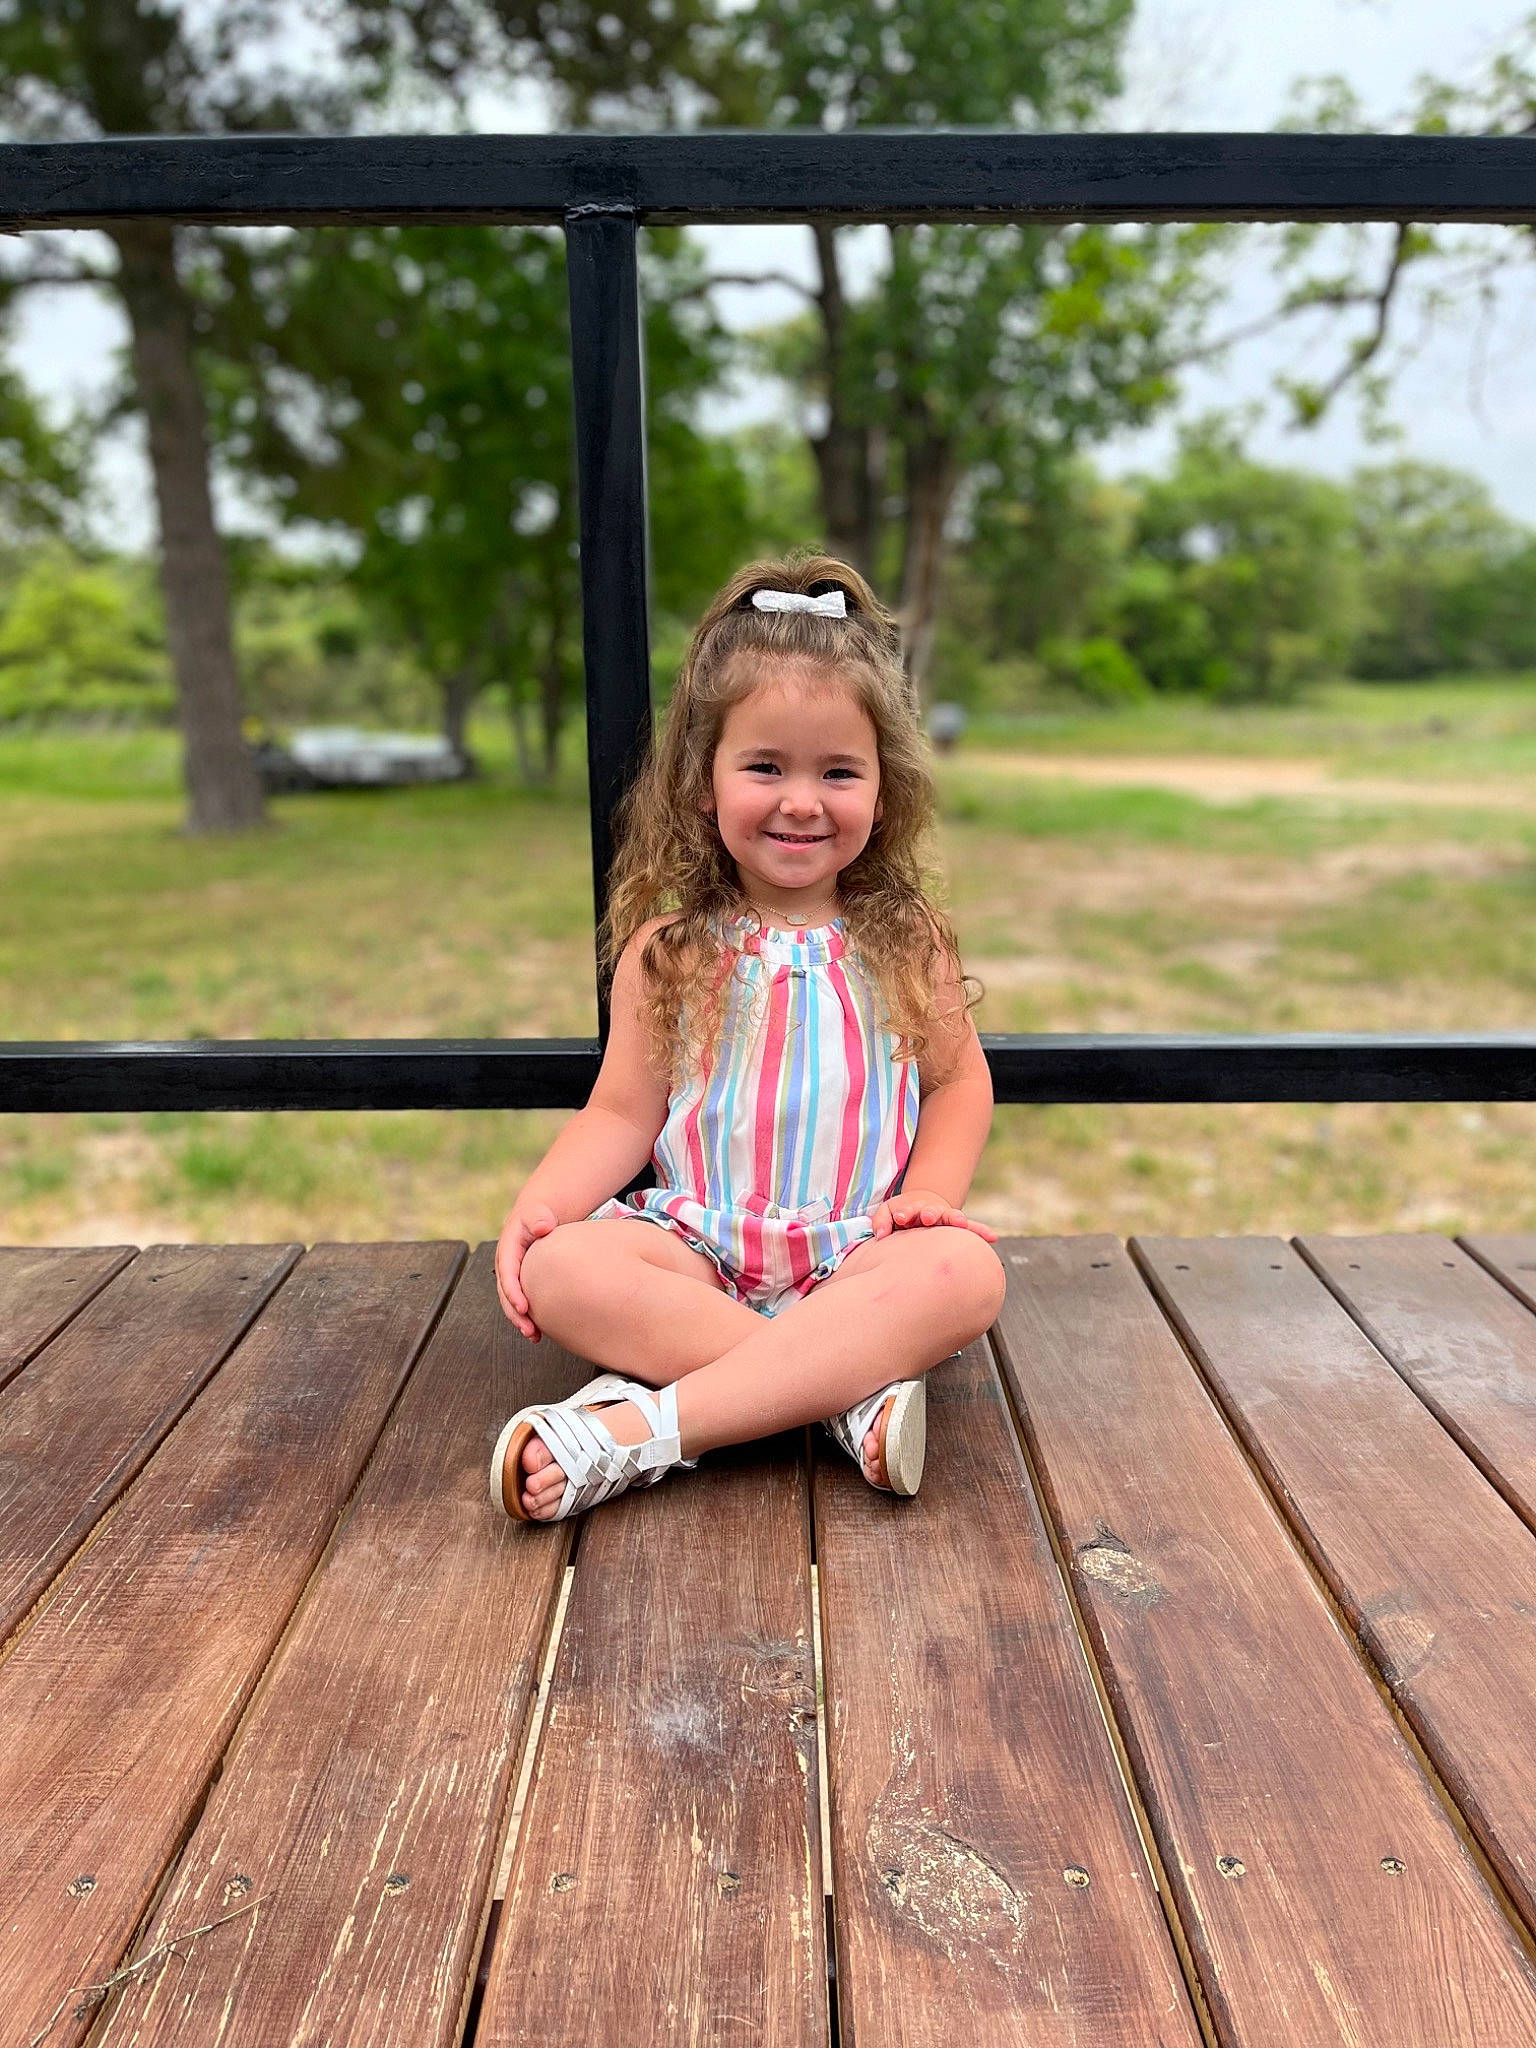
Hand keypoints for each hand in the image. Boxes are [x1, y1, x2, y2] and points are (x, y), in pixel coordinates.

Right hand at [495, 1201, 559, 1338]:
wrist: (538, 1217)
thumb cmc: (538, 1215)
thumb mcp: (537, 1213)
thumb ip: (538, 1218)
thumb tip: (542, 1227)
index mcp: (507, 1250)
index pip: (507, 1274)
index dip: (513, 1292)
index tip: (524, 1307)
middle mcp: (506, 1266)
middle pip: (506, 1295)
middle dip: (516, 1314)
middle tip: (530, 1330)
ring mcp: (513, 1276)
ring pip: (512, 1302)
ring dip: (521, 1321)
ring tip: (534, 1336)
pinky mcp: (522, 1282)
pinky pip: (522, 1302)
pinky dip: (528, 1317)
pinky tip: (539, 1331)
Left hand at [870, 1189, 998, 1241]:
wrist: (920, 1211)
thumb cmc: (901, 1215)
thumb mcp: (887, 1213)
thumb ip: (881, 1221)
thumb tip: (881, 1235)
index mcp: (912, 1210)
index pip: (908, 1210)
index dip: (904, 1213)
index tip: (901, 1217)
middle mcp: (931, 1212)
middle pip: (932, 1210)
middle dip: (930, 1213)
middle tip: (927, 1217)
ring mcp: (945, 1219)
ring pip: (952, 1217)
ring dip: (955, 1219)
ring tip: (960, 1223)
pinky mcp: (957, 1228)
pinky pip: (972, 1229)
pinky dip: (981, 1232)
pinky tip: (992, 1237)